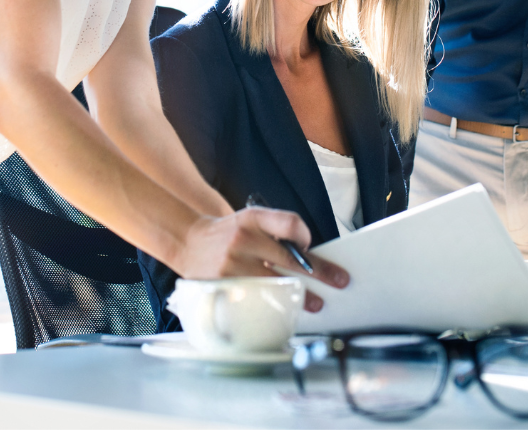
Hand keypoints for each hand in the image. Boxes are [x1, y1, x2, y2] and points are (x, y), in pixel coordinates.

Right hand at [176, 207, 349, 311]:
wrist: (189, 242)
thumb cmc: (229, 235)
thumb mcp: (250, 220)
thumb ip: (276, 232)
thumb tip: (309, 257)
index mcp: (252, 218)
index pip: (289, 223)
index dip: (304, 236)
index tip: (310, 247)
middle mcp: (242, 238)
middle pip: (289, 258)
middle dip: (319, 272)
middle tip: (338, 281)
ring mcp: (231, 264)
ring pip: (275, 283)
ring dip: (299, 295)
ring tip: (315, 304)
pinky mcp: (222, 286)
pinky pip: (255, 299)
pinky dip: (272, 305)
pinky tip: (283, 310)